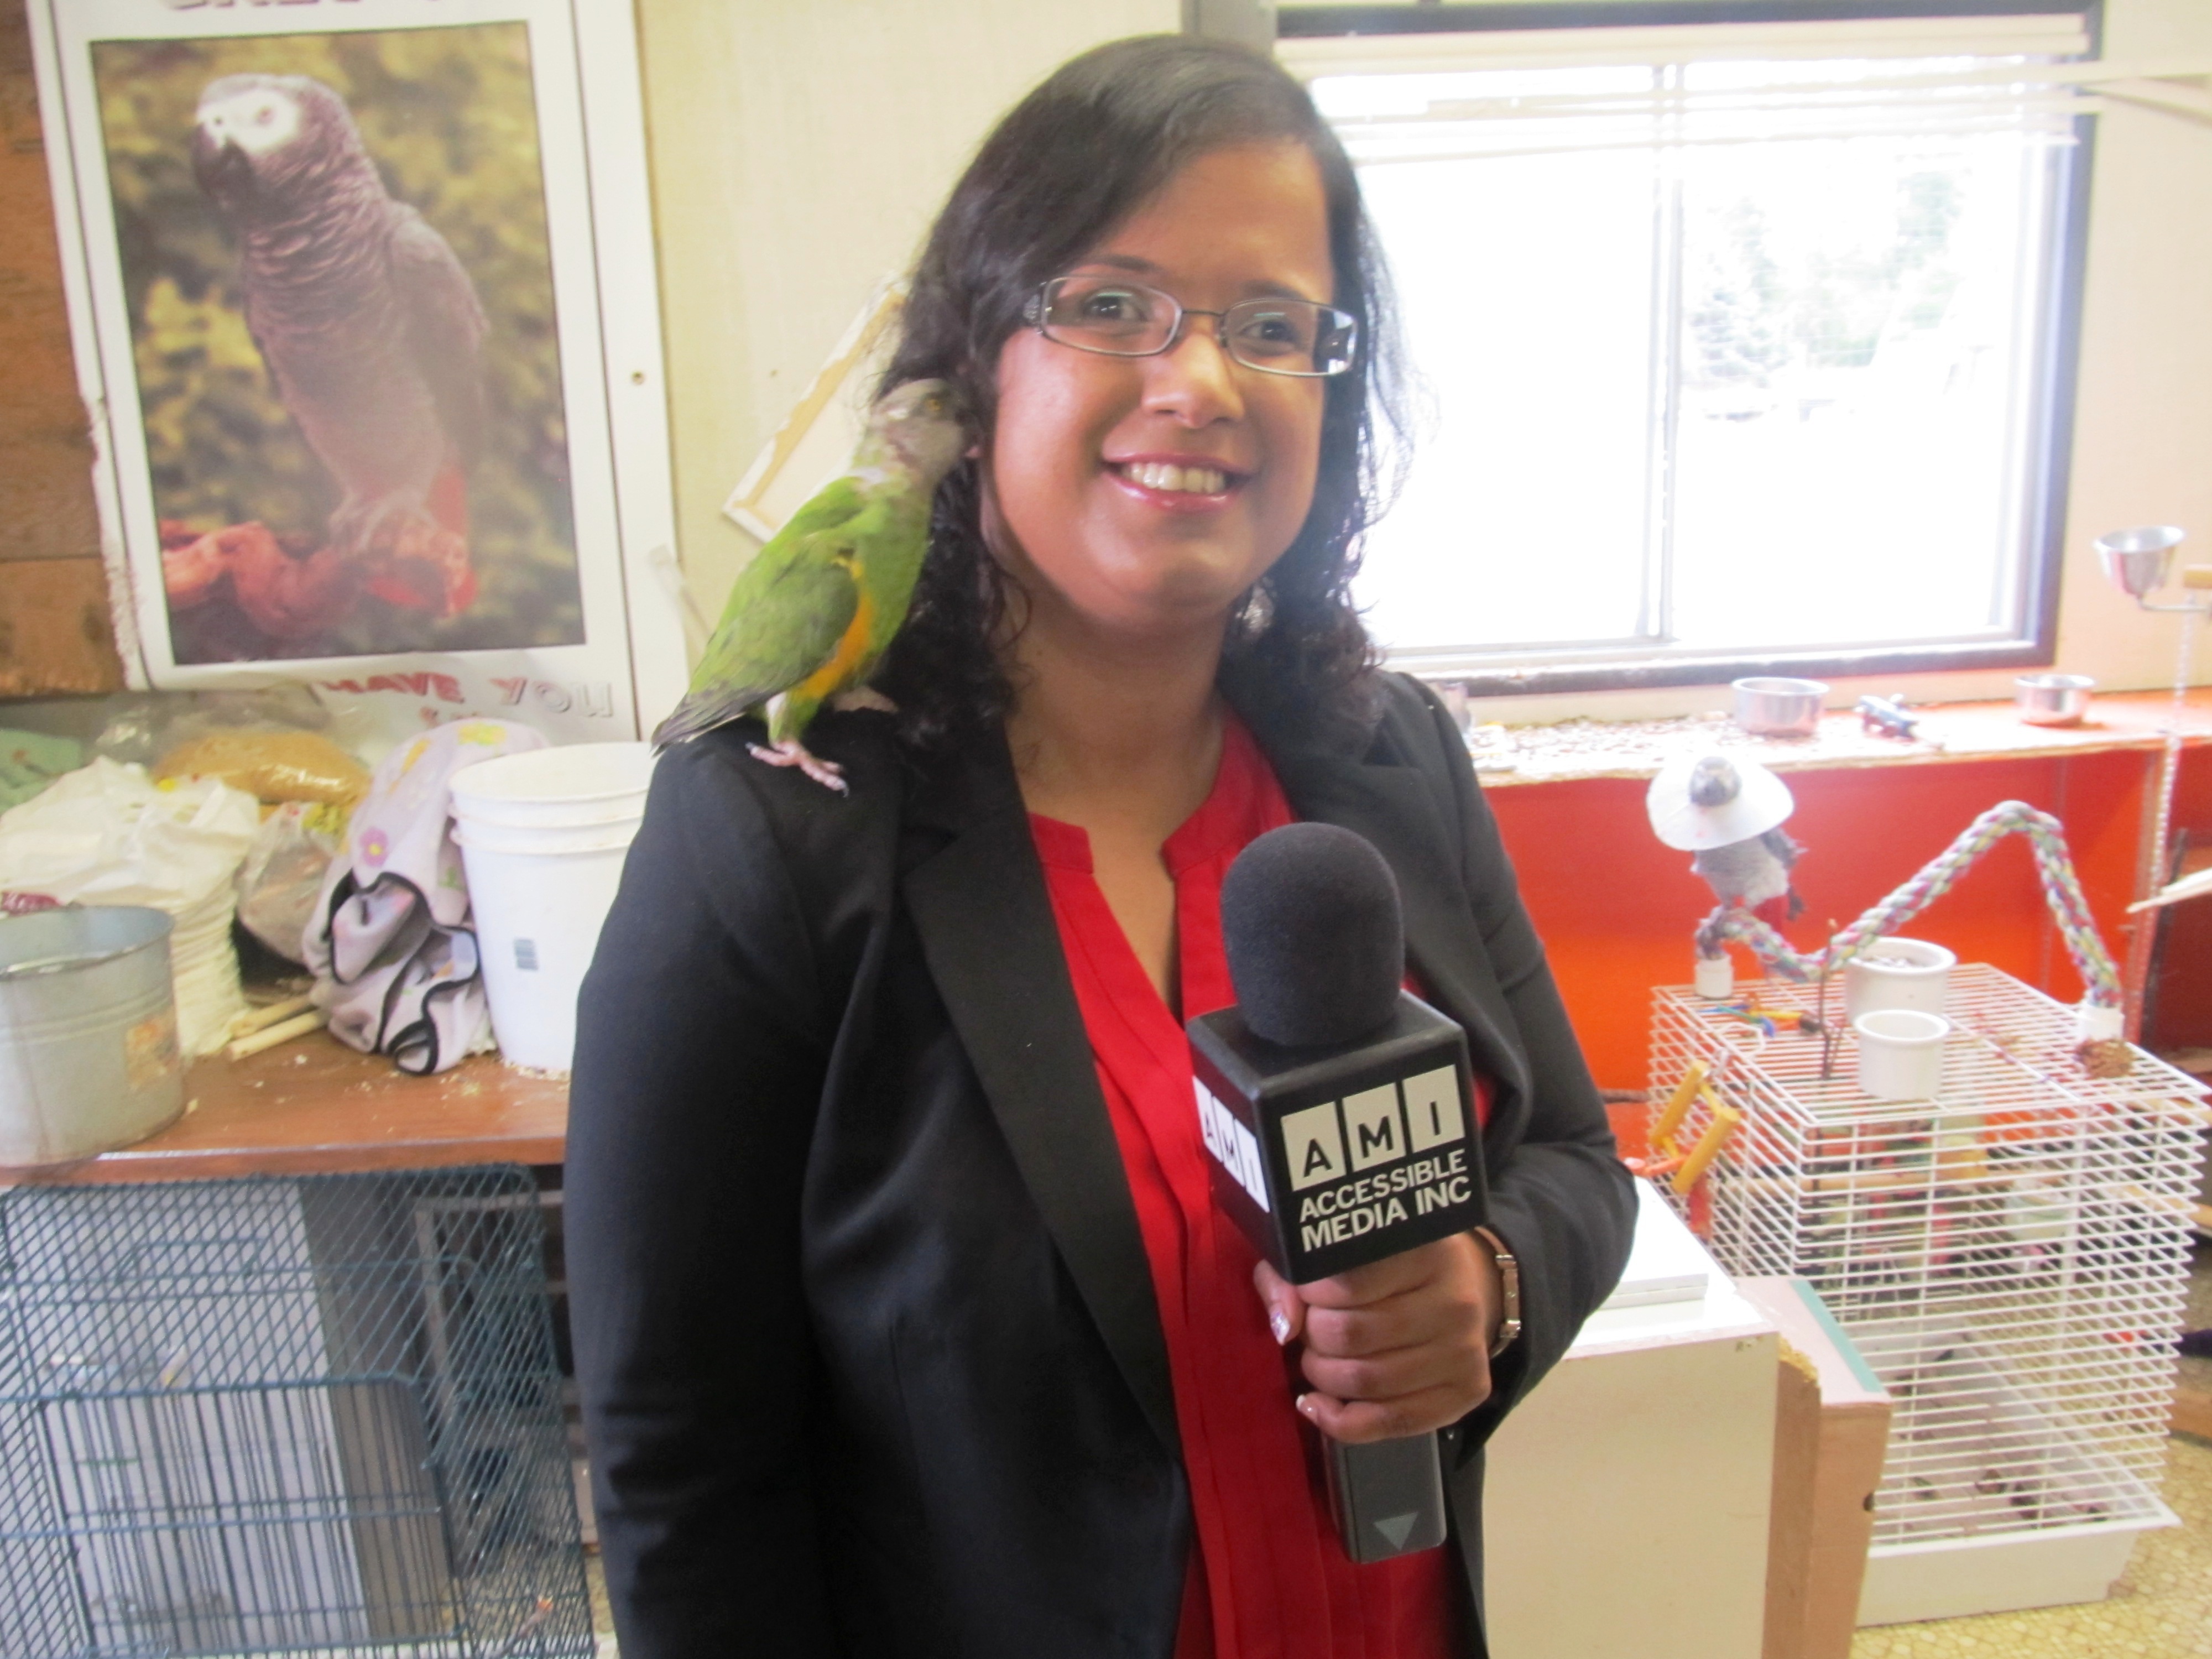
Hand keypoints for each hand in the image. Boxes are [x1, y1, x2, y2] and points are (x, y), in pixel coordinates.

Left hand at [1253, 1231, 1502, 1442]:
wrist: (1460, 1286)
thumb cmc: (1388, 1266)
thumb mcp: (1340, 1250)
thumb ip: (1296, 1274)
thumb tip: (1285, 1326)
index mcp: (1424, 1252)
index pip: (1344, 1285)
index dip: (1308, 1295)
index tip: (1304, 1294)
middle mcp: (1454, 1301)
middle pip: (1351, 1336)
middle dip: (1313, 1339)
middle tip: (1311, 1331)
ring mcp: (1466, 1350)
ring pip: (1367, 1382)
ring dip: (1323, 1378)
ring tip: (1318, 1361)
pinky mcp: (1469, 1392)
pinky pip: (1391, 1423)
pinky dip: (1341, 1422)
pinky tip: (1319, 1406)